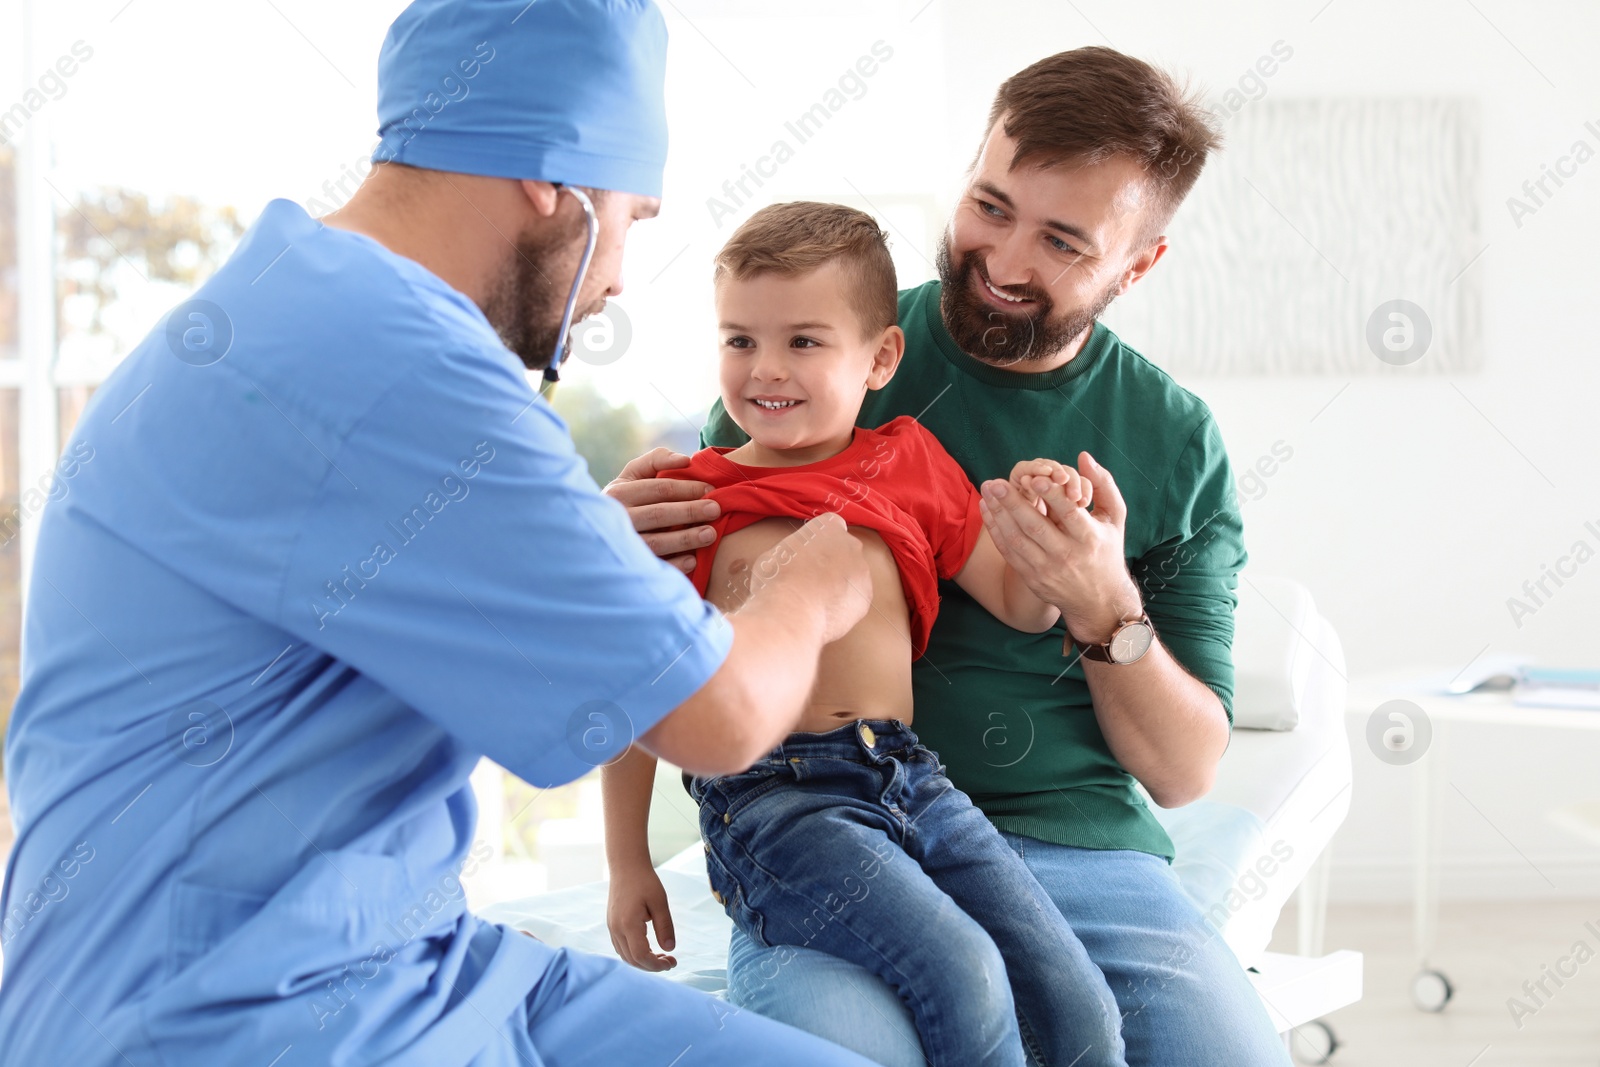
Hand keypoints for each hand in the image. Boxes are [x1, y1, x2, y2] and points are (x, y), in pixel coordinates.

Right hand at [604, 448, 721, 573]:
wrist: (600, 532)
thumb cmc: (628, 498)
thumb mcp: (633, 474)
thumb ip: (657, 460)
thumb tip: (685, 460)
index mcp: (620, 493)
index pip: (659, 489)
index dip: (687, 488)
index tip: (710, 489)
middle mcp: (619, 519)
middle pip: (659, 514)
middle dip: (690, 511)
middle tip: (715, 510)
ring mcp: (623, 545)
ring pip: (656, 542)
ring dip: (685, 539)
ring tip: (710, 534)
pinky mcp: (630, 566)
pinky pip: (653, 566)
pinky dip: (673, 565)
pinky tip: (693, 561)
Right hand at [607, 863, 677, 970]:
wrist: (626, 866)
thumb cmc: (645, 881)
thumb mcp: (660, 902)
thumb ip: (665, 927)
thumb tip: (670, 949)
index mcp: (628, 924)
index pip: (640, 956)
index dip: (656, 965)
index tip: (672, 962)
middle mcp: (616, 929)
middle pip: (632, 960)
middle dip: (652, 966)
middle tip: (671, 961)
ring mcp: (612, 928)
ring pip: (625, 956)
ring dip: (643, 961)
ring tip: (662, 956)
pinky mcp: (612, 925)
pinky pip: (621, 948)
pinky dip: (635, 954)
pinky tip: (649, 949)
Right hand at [747, 513, 871, 643]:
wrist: (792, 613)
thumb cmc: (777, 580)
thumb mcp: (776, 554)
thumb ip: (795, 551)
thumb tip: (795, 560)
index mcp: (828, 527)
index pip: (830, 526)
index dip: (819, 541)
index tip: (809, 554)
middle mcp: (851, 545)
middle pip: (845, 551)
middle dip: (832, 563)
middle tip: (810, 580)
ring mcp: (862, 572)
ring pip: (852, 576)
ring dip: (839, 584)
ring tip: (815, 600)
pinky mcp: (865, 598)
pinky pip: (855, 599)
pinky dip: (844, 605)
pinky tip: (824, 612)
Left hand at [979, 451, 1140, 643]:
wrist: (1099, 601)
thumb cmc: (1107, 550)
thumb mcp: (1114, 518)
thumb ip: (1102, 484)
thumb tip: (1082, 456)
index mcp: (1089, 538)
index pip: (1068, 513)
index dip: (1050, 495)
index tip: (1034, 477)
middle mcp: (1067, 555)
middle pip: (1036, 527)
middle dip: (1013, 503)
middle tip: (996, 482)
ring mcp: (1047, 569)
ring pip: (1017, 540)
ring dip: (998, 514)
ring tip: (987, 491)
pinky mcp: (1032, 578)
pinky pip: (1008, 553)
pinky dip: (995, 531)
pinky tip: (987, 510)